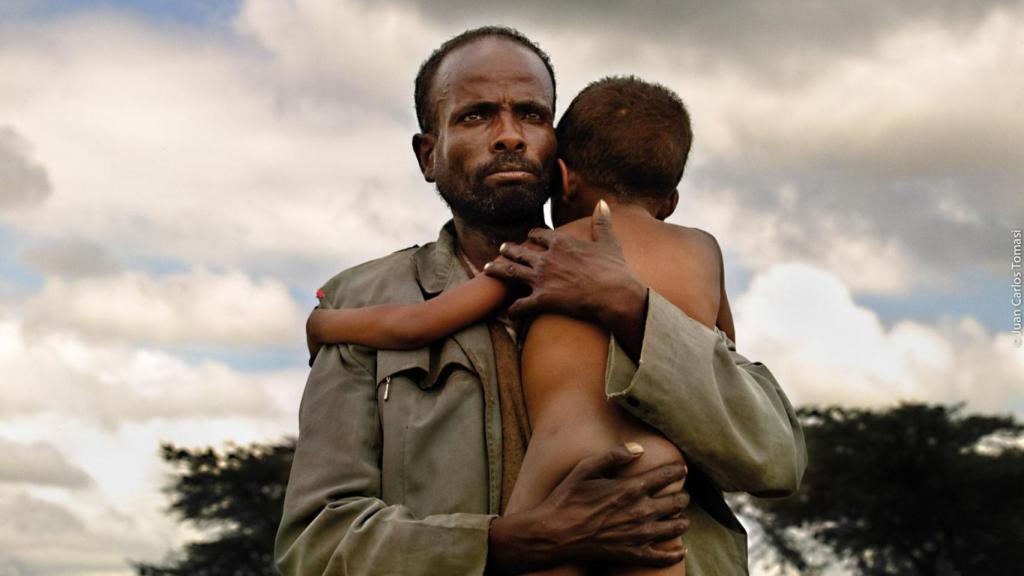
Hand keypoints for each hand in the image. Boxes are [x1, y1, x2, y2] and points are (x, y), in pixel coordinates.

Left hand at [484, 200, 648, 356]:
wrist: (613, 293)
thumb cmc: (613, 269)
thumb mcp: (608, 242)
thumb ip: (601, 222)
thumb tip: (603, 203)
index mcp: (561, 242)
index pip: (540, 235)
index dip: (533, 236)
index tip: (530, 236)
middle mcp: (546, 258)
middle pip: (520, 251)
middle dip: (509, 249)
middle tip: (501, 249)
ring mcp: (541, 278)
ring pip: (511, 272)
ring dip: (497, 270)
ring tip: (487, 268)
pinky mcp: (542, 299)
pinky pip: (520, 305)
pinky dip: (513, 309)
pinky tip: (509, 312)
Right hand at [487, 444, 689, 573]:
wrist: (555, 534)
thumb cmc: (567, 498)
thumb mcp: (585, 468)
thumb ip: (613, 455)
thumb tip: (639, 448)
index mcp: (630, 488)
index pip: (666, 476)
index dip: (678, 470)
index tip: (683, 469)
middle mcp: (641, 511)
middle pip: (676, 502)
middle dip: (682, 497)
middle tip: (682, 496)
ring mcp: (639, 535)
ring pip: (676, 528)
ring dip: (682, 521)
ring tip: (681, 518)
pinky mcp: (634, 554)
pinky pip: (664, 557)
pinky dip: (675, 554)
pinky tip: (680, 550)